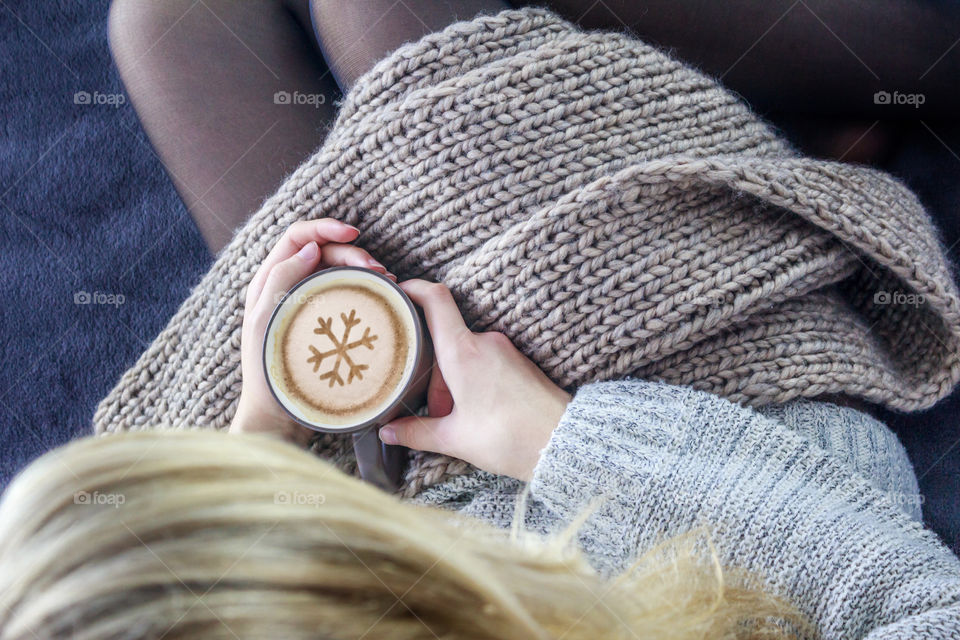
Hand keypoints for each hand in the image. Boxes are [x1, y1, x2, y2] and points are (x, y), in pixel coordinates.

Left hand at [229, 218, 395, 444]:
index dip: (325, 227)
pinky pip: (347, 293)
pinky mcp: (327, 321)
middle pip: (325, 251)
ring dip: (365, 269)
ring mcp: (309, 304)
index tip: (354, 233)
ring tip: (387, 282)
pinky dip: (366, 289)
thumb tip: (310, 248)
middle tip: (380, 272)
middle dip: (354, 253)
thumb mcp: (264, 322)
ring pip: (339, 271)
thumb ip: (280, 280)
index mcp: (269, 281)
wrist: (280, 414)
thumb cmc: (267, 372)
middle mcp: (289, 286)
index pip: (298, 237)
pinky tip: (383, 295)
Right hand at [378, 280, 570, 480]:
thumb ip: (416, 432)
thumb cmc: (510, 437)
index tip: (396, 293)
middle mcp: (484, 342)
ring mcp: (505, 350)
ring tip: (455, 418)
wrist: (562, 443)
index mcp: (463, 352)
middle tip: (431, 409)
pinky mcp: (519, 362)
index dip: (413, 289)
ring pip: (464, 354)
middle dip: (431, 373)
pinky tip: (476, 412)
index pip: (435, 300)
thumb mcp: (455, 438)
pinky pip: (485, 361)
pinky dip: (472, 381)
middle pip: (445, 339)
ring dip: (453, 381)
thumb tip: (389, 432)